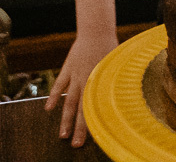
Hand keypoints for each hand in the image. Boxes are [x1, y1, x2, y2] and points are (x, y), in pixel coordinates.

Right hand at [45, 30, 117, 146]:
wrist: (97, 31)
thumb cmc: (111, 49)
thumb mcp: (117, 67)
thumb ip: (117, 84)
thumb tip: (127, 100)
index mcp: (100, 83)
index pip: (97, 108)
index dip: (94, 124)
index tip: (93, 139)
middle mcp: (87, 82)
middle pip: (82, 110)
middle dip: (79, 129)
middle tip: (76, 145)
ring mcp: (75, 76)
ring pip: (69, 101)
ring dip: (65, 119)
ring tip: (62, 135)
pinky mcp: (68, 68)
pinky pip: (59, 85)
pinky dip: (54, 97)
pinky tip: (48, 109)